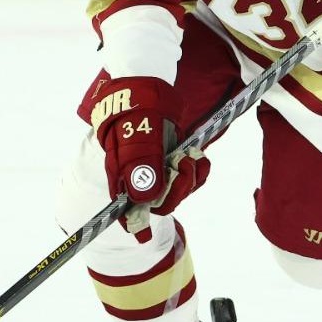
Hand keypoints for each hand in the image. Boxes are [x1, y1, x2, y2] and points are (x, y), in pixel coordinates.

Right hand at [85, 75, 208, 212]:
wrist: (144, 85)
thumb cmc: (136, 110)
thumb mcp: (138, 135)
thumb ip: (141, 164)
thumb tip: (144, 198)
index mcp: (124, 175)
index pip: (128, 209)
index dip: (136, 223)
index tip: (143, 236)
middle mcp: (138, 176)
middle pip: (159, 202)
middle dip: (177, 190)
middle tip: (184, 165)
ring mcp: (156, 169)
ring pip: (176, 191)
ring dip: (189, 178)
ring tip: (190, 157)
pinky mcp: (171, 160)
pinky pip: (188, 177)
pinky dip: (196, 170)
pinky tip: (197, 157)